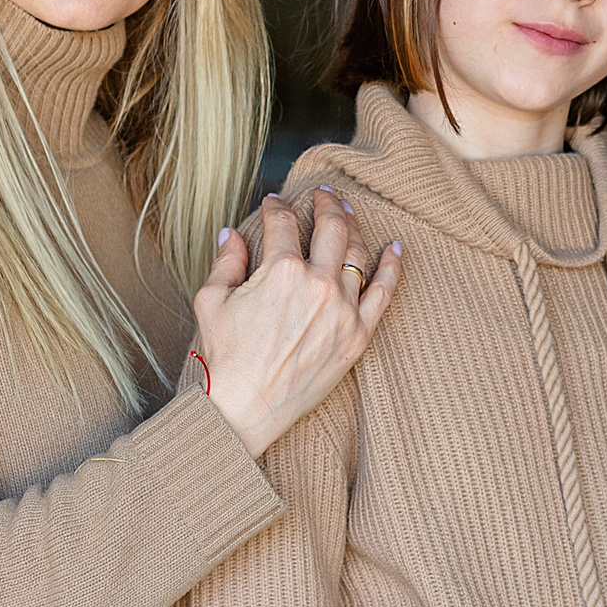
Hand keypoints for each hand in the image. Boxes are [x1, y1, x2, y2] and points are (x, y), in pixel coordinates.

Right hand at [192, 188, 401, 456]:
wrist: (245, 410)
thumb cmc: (224, 358)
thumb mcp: (211, 301)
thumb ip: (227, 261)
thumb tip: (231, 233)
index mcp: (280, 271)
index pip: (283, 224)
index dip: (278, 207)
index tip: (275, 202)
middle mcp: (317, 285)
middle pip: (331, 228)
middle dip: (327, 204)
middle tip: (324, 195)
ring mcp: (343, 310)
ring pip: (358, 253)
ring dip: (354, 227)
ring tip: (349, 214)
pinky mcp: (358, 335)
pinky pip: (384, 293)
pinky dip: (392, 267)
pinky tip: (395, 248)